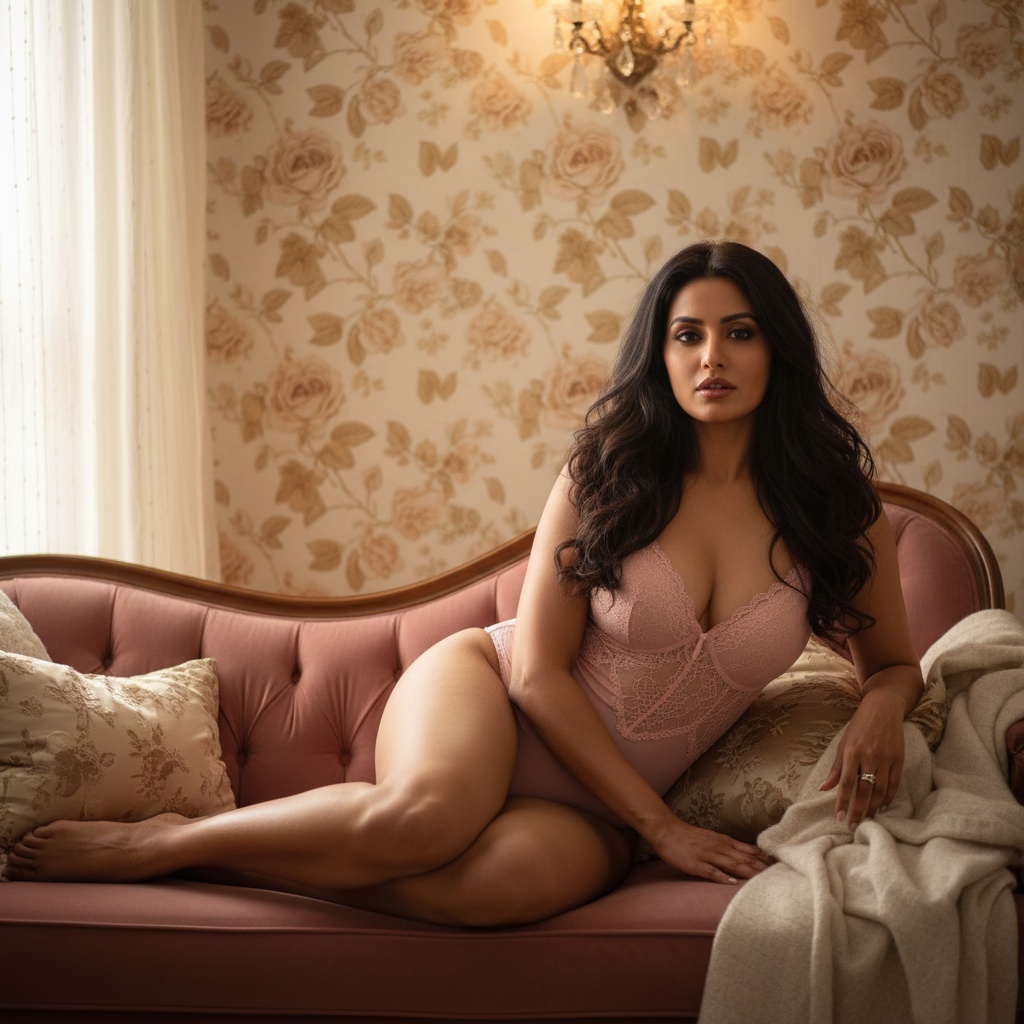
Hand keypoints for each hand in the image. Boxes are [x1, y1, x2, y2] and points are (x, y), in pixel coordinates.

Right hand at [649, 816, 771, 883]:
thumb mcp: (713, 837)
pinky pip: (711, 872)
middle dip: (762, 870)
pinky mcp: (695, 865)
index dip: (766, 860)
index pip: (750, 851)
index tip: (781, 866)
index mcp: (724, 841)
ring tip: (763, 882)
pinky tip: (731, 883)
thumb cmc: (689, 836)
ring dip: (748, 873)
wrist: (666, 830)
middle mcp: (719, 847)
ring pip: (732, 865)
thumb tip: (749, 854)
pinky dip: (722, 877)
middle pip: (745, 860)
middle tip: (780, 878)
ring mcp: (707, 856)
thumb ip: (729, 846)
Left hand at [818, 687, 905, 828]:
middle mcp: (869, 756)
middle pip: (864, 790)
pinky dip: (889, 797)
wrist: (883, 708)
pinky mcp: (899, 759)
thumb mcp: (843, 743)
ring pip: (881, 790)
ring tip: (867, 819)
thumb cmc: (859, 726)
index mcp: (852, 752)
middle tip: (853, 826)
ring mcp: (886, 758)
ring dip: (874, 807)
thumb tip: (823, 789)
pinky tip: (882, 806)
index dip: (842, 802)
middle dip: (858, 810)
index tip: (839, 818)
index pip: (846, 783)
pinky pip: (894, 784)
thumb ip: (836, 768)